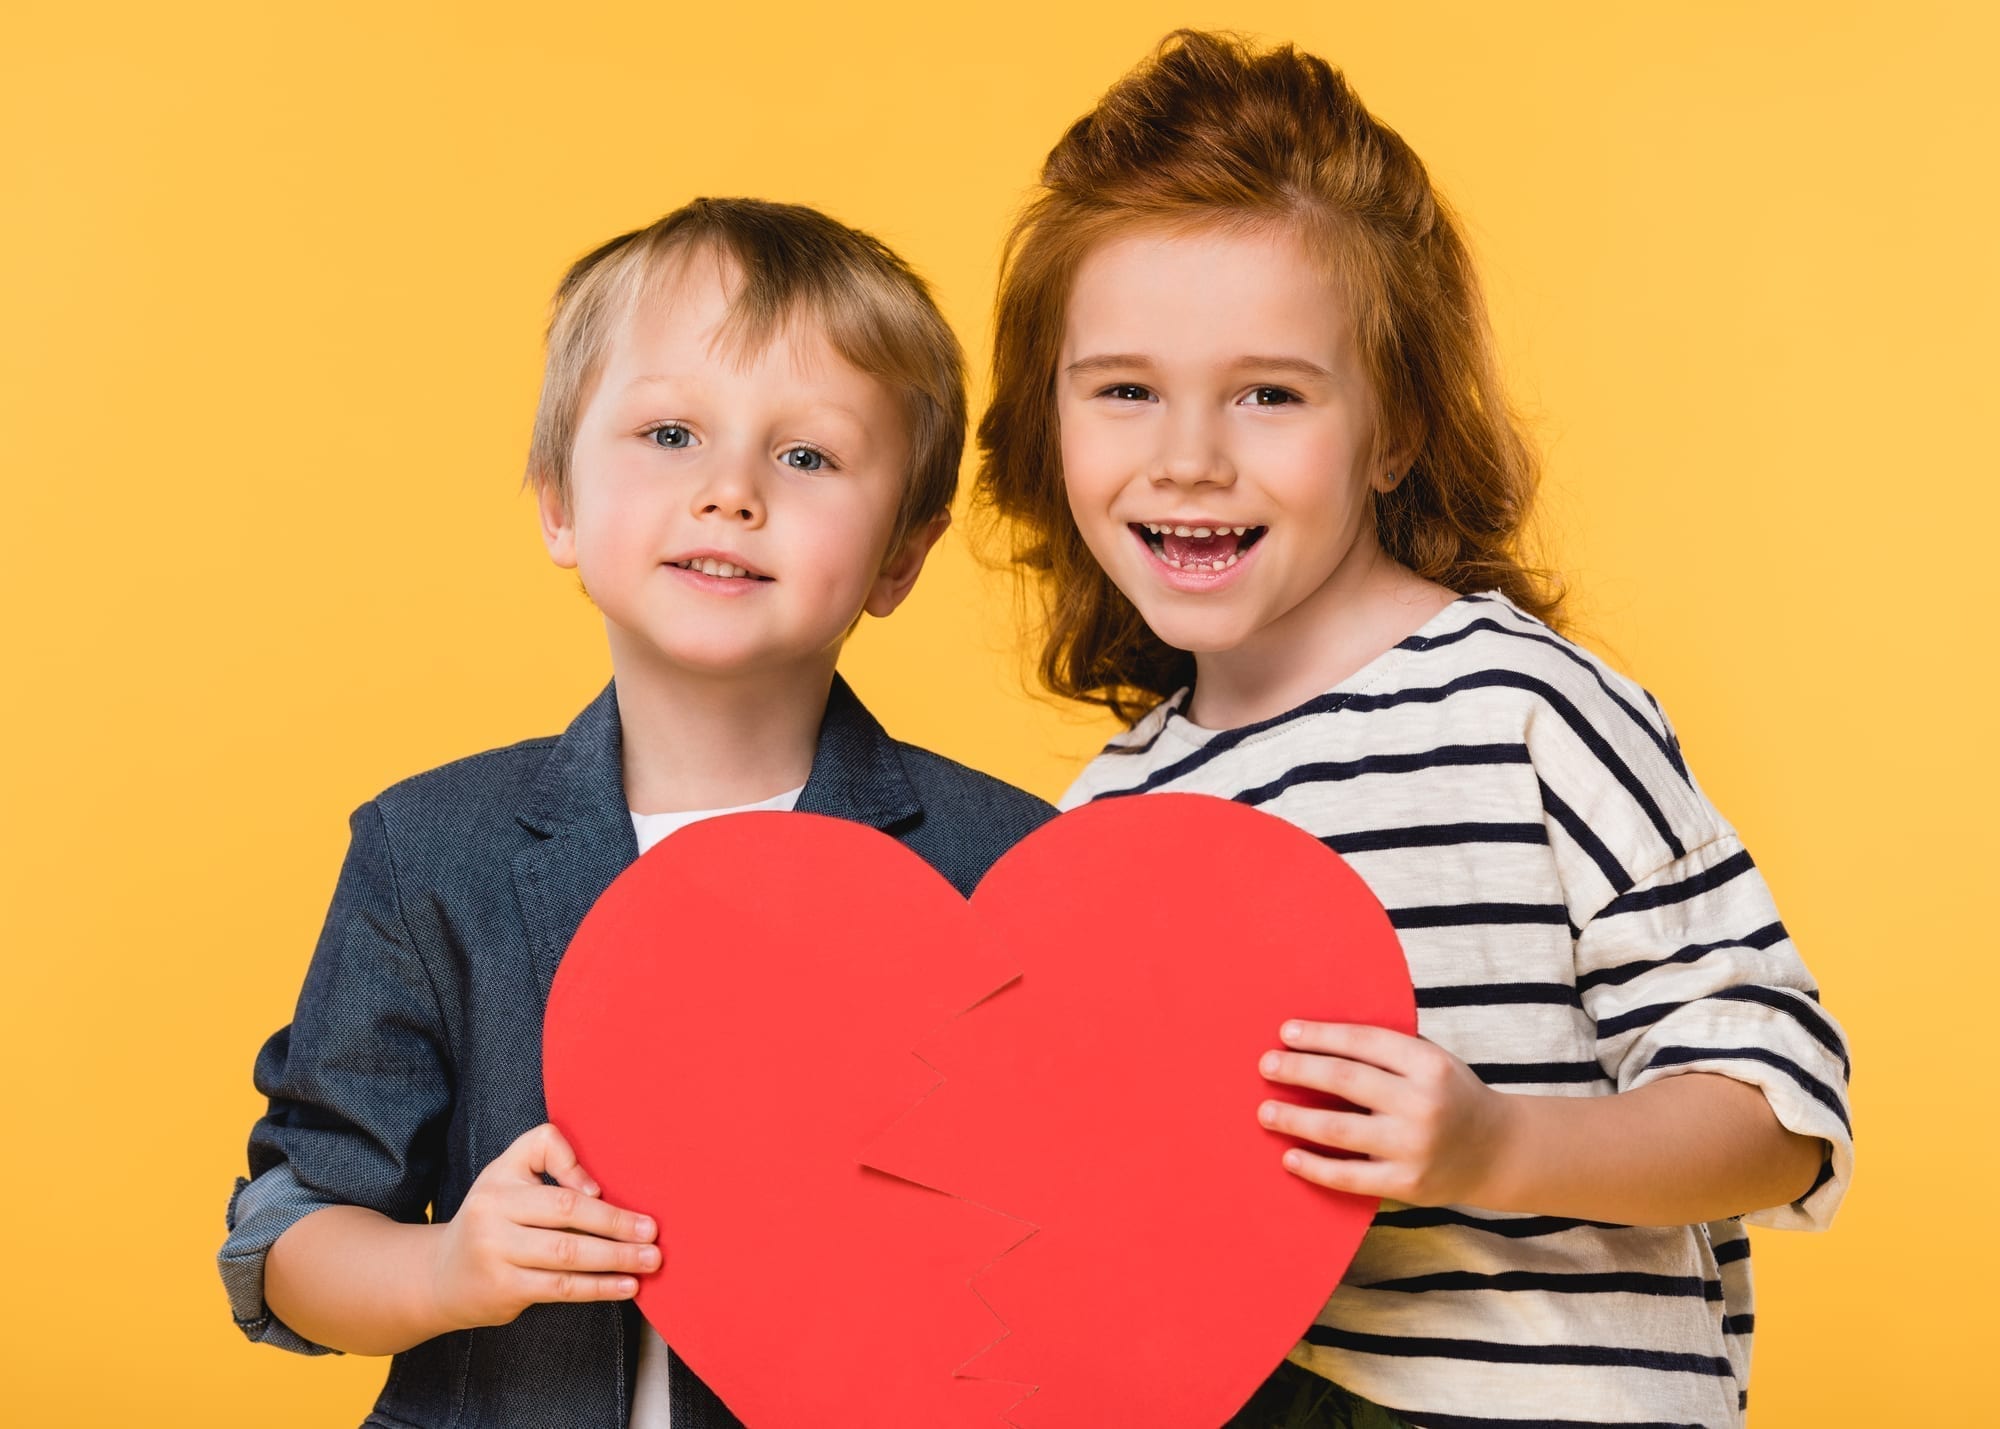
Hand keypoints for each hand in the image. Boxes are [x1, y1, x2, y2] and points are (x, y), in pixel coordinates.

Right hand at [429, 1122, 659, 1329]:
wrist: (439, 1277)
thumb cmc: (489, 1217)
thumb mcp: (505, 1173)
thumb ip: (547, 1155)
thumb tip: (595, 1186)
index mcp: (498, 1183)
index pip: (548, 1171)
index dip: (579, 1177)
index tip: (609, 1191)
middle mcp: (492, 1217)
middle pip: (566, 1216)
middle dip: (616, 1225)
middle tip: (652, 1233)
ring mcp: (497, 1257)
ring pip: (568, 1256)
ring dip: (616, 1259)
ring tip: (650, 1261)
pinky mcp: (505, 1292)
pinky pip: (561, 1288)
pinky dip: (598, 1287)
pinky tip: (626, 1286)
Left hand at [1256, 1021, 1513, 1206]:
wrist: (1499, 1152)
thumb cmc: (1451, 1096)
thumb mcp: (1434, 1062)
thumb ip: (1389, 1052)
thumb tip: (1318, 1040)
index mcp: (1429, 1065)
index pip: (1364, 1041)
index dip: (1321, 1035)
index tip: (1286, 1032)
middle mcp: (1422, 1103)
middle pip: (1346, 1080)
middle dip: (1299, 1070)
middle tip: (1266, 1065)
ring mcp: (1414, 1146)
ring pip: (1340, 1129)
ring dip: (1295, 1118)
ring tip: (1265, 1112)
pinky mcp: (1407, 1184)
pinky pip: (1350, 1176)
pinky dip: (1315, 1167)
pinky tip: (1289, 1157)